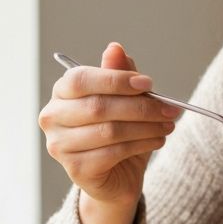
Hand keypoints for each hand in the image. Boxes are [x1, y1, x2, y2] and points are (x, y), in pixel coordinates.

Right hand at [38, 42, 180, 223]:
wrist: (116, 175)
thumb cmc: (118, 131)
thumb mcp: (124, 98)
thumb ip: (118, 74)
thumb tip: (115, 48)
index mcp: (62, 92)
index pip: (82, 79)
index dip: (117, 80)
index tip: (149, 84)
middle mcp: (53, 117)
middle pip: (98, 106)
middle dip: (141, 106)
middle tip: (170, 108)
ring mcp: (60, 145)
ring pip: (109, 130)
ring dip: (147, 127)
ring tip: (168, 125)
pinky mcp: (76, 169)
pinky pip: (113, 153)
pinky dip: (142, 144)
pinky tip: (158, 141)